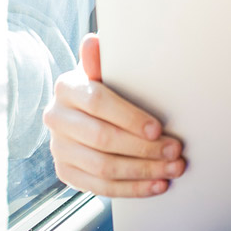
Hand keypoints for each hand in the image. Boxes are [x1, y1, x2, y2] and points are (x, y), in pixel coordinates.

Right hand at [43, 33, 186, 196]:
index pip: (98, 103)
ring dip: (143, 172)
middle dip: (144, 149)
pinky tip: (156, 185)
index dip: (129, 117)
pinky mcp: (65, 172)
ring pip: (103, 167)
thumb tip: (94, 41)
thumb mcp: (103, 71)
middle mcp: (55, 118)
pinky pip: (100, 187)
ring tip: (172, 169)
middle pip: (102, 139)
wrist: (81, 113)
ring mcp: (58, 148)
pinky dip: (132, 189)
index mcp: (66, 88)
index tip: (158, 128)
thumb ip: (101, 60)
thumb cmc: (101, 89)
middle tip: (175, 151)